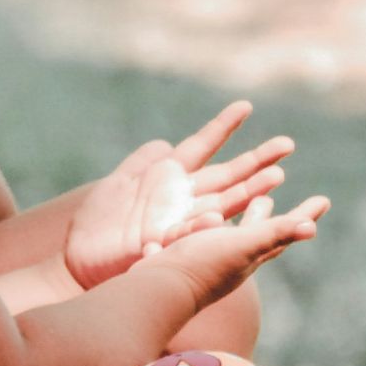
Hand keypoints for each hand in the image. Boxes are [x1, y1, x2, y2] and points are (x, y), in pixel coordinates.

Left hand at [63, 101, 294, 288]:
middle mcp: (182, 200)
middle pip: (226, 176)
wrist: (78, 260)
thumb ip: (142, 163)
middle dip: (256, 162)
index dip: (222, 126)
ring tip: (276, 178)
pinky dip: (205, 225)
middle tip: (287, 145)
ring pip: (222, 204)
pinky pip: (189, 232)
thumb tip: (165, 144)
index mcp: (169, 179)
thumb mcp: (118, 184)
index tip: (245, 105)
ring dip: (248, 192)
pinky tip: (220, 217)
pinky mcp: (166, 243)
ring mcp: (178, 221)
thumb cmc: (97, 225)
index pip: (202, 145)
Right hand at [137, 194, 329, 310]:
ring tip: (252, 202)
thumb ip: (272, 233)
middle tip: (279, 203)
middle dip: (272, 218)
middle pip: (261, 234)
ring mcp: (212, 260)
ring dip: (246, 218)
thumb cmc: (202, 267)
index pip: (285, 232)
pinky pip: (206, 238)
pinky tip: (205, 222)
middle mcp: (235, 259)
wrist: (158, 290)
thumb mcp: (242, 245)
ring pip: (235, 234)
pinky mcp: (188, 259)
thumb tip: (311, 228)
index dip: (305, 216)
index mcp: (253, 254)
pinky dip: (212, 226)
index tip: (325, 200)